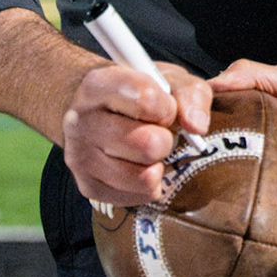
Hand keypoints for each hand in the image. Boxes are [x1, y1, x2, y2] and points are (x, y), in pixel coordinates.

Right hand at [60, 62, 211, 207]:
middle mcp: (80, 121)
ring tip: (148, 149)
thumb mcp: (169, 80)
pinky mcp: (88, 187)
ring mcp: (79, 157)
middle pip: (149, 144)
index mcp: (97, 85)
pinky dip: (150, 184)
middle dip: (165, 139)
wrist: (101, 111)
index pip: (146, 99)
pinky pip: (139, 196)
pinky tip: (140, 165)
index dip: (168, 107)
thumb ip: (191, 95)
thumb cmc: (140, 93)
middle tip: (157, 132)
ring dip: (158, 164)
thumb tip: (197, 127)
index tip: (165, 107)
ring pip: (144, 177)